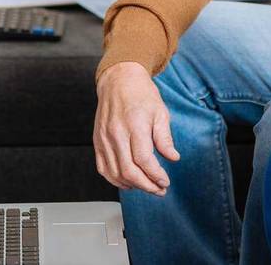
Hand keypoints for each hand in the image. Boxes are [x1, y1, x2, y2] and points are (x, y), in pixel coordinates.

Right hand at [93, 61, 179, 195]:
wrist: (119, 80)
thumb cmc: (141, 94)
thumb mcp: (160, 112)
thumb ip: (165, 138)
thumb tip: (173, 158)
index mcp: (135, 125)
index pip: (144, 160)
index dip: (155, 175)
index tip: (165, 181)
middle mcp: (117, 134)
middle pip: (129, 170)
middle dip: (146, 185)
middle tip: (159, 189)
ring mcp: (104, 139)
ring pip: (115, 173)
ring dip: (132, 185)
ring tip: (146, 187)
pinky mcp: (97, 142)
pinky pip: (103, 168)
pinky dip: (115, 179)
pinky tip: (128, 182)